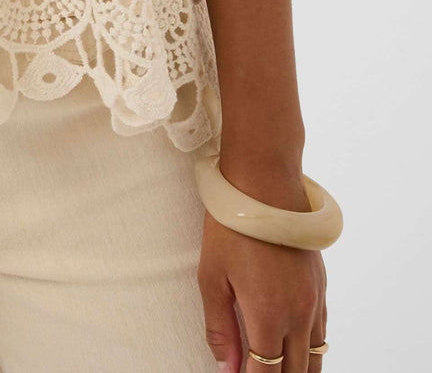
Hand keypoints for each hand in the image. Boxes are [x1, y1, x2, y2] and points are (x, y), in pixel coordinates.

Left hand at [197, 203, 327, 372]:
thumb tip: (226, 368)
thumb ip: (221, 328)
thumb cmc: (232, 225)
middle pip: (295, 371)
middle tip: (256, 372)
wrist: (265, 181)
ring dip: (298, 369)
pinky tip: (296, 347)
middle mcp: (298, 314)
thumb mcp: (212, 277)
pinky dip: (311, 348)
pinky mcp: (321, 285)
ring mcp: (314, 300)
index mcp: (268, 316)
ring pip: (315, 356)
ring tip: (277, 368)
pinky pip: (323, 332)